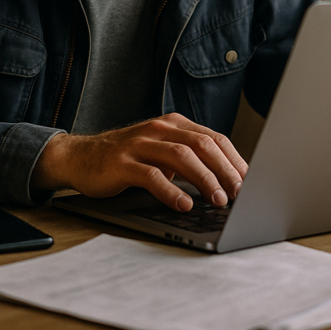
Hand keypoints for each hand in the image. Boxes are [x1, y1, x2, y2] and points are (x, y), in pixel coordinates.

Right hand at [32, 113, 247, 211]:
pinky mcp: (122, 163)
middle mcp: (159, 129)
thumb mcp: (161, 153)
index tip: (250, 182)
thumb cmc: (126, 159)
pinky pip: (151, 175)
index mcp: (173, 124)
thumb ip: (188, 160)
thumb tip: (227, 182)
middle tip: (240, 193)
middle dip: (225, 170)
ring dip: (204, 179)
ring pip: (181, 156)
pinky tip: (184, 205)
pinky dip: (171, 191)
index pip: (213, 138)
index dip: (235, 160)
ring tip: (218, 199)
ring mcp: (140, 144)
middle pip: (202, 145)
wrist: (80, 157)